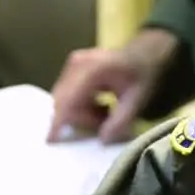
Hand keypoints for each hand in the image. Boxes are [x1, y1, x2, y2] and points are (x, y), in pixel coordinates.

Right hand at [48, 29, 179, 142]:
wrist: (143, 54)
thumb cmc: (142, 75)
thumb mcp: (138, 99)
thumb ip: (121, 120)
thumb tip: (103, 140)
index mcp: (95, 68)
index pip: (69, 99)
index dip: (59, 120)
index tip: (52, 140)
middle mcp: (77, 63)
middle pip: (64, 101)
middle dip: (81, 119)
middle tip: (105, 122)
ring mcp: (72, 64)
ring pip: (64, 100)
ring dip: (82, 114)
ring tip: (105, 113)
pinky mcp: (70, 69)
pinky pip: (66, 95)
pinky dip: (80, 107)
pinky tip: (98, 106)